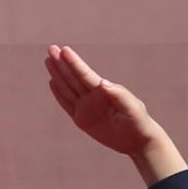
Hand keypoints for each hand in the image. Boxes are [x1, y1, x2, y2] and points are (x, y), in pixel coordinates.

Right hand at [42, 46, 187, 185]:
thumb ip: (119, 95)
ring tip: (48, 60)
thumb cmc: (139, 122)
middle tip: (51, 48)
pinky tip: (53, 81)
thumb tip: (102, 83)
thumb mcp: (132, 109)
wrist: (137, 140)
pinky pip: (66, 104)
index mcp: (104, 91)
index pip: (85, 75)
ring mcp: (86, 106)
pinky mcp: (81, 119)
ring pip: (67, 88)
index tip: (64, 50)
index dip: (74, 63)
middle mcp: (93, 96)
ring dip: (57, 74)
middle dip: (61, 63)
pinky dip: (58, 93)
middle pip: (73, 77)